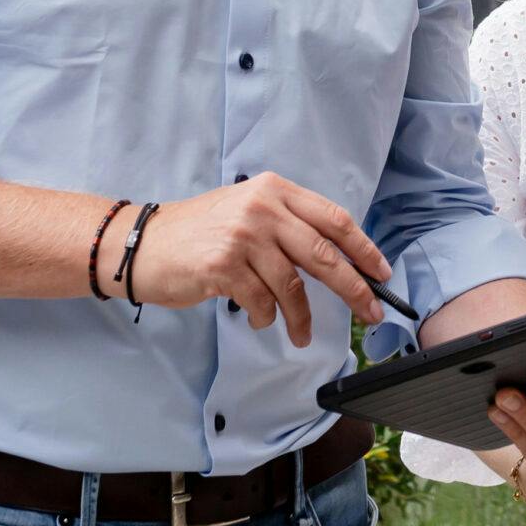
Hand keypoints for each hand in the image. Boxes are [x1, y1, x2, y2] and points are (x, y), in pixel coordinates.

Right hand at [116, 174, 391, 345]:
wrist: (143, 243)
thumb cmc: (200, 233)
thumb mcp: (248, 211)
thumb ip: (289, 227)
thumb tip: (339, 260)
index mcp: (275, 190)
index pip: (334, 219)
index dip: (363, 248)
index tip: (381, 273)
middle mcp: (262, 208)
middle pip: (324, 254)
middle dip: (354, 287)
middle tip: (371, 311)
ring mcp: (243, 236)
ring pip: (292, 286)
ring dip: (301, 317)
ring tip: (300, 335)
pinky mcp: (224, 266)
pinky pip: (261, 302)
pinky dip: (265, 317)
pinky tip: (258, 319)